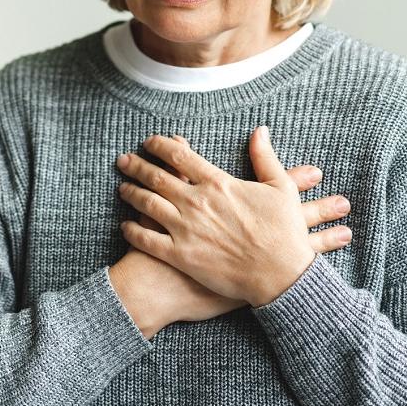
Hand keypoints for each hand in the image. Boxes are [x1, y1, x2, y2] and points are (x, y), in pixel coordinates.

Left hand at [116, 127, 333, 306]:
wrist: (281, 275)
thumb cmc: (284, 232)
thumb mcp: (280, 187)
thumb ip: (264, 156)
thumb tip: (260, 130)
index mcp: (217, 183)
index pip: (179, 156)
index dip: (160, 146)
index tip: (150, 142)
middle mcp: (196, 202)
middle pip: (156, 177)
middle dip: (136, 166)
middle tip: (123, 160)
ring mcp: (186, 229)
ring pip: (147, 204)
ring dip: (131, 193)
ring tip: (122, 188)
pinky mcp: (181, 256)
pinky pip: (147, 240)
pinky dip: (132, 231)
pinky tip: (125, 226)